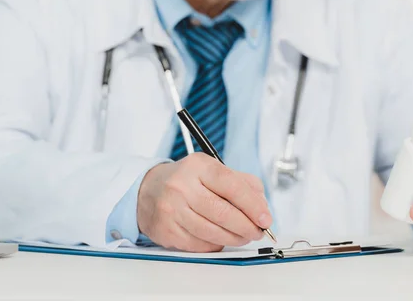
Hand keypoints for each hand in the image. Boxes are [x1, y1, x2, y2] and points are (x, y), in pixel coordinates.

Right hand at [137, 153, 272, 251]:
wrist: (147, 190)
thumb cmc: (187, 180)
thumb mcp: (213, 170)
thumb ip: (242, 183)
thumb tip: (262, 206)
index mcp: (198, 166)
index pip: (231, 185)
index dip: (252, 205)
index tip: (265, 218)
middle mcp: (182, 186)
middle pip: (223, 213)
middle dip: (247, 226)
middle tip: (257, 231)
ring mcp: (171, 210)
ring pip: (212, 232)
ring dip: (234, 238)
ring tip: (243, 236)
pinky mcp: (166, 231)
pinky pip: (199, 244)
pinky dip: (216, 244)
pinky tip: (221, 238)